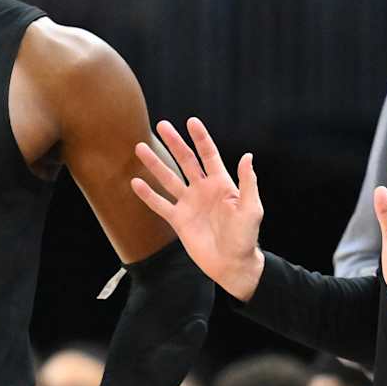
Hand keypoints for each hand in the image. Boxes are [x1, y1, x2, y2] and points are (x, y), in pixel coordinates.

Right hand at [131, 118, 265, 300]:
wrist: (232, 264)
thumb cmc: (246, 237)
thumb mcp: (251, 209)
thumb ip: (247, 183)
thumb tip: (247, 157)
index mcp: (221, 183)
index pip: (209, 155)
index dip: (201, 138)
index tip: (191, 121)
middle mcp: (203, 189)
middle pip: (186, 160)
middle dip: (174, 142)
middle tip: (161, 125)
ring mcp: (189, 203)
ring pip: (168, 178)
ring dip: (155, 164)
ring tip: (140, 148)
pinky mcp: (178, 220)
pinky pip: (160, 204)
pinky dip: (148, 194)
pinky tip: (136, 182)